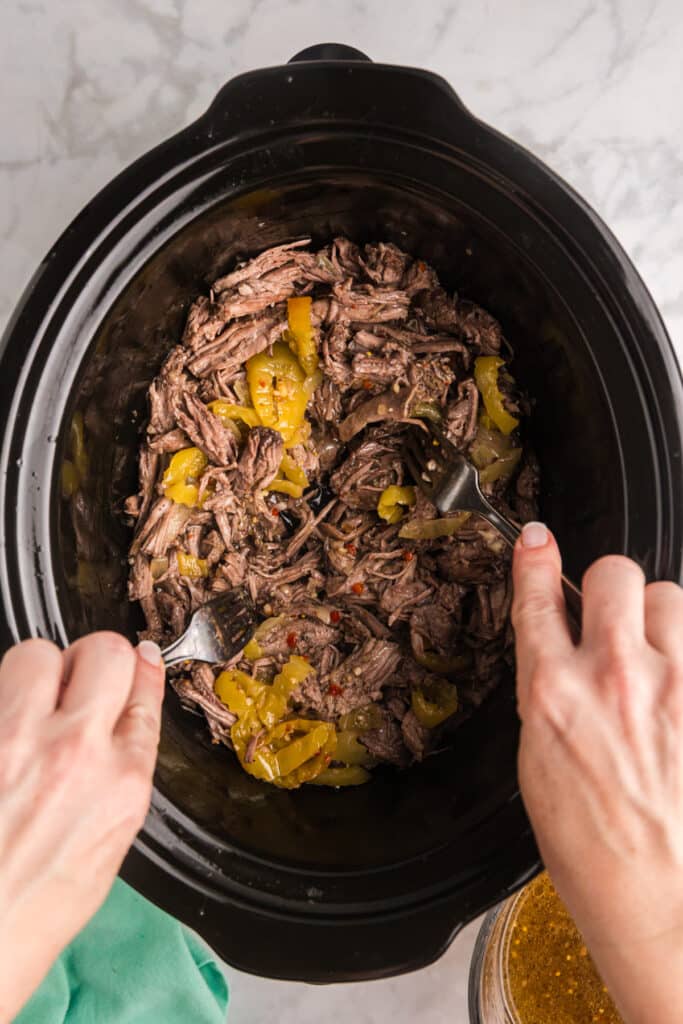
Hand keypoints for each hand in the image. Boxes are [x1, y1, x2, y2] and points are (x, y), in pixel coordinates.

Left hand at [0, 633, 163, 1021]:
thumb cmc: (36, 907)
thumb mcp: (109, 841)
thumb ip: (122, 771)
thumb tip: (127, 720)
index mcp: (120, 783)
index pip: (143, 694)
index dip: (142, 670)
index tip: (141, 658)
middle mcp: (74, 753)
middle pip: (103, 652)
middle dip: (95, 658)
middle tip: (80, 679)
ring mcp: (16, 743)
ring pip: (36, 653)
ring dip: (37, 671)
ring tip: (30, 703)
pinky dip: (2, 702)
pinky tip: (5, 736)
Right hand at [512, 522, 682, 1023]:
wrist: (656, 896)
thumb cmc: (591, 845)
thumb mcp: (539, 762)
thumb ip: (549, 692)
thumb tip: (556, 652)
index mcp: (553, 695)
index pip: (537, 599)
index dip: (533, 559)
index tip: (535, 540)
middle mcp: (613, 678)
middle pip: (615, 573)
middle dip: (608, 587)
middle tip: (609, 617)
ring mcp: (671, 687)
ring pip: (671, 596)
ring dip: (659, 618)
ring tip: (655, 656)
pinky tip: (676, 689)